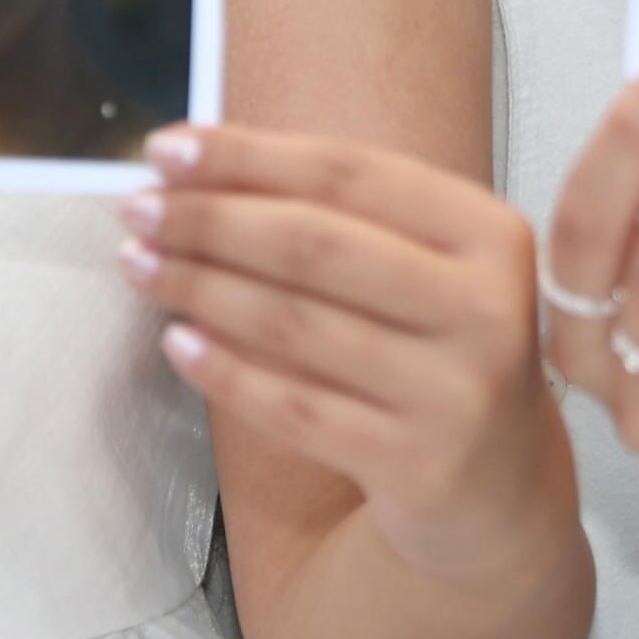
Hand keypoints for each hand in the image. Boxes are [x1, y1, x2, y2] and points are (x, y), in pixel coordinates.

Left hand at [118, 126, 572, 586]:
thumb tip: (198, 168)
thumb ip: (340, 215)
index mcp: (490, 234)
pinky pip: (294, 407)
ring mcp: (455, 392)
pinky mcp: (416, 464)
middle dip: (209, 221)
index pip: (349, 173)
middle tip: (138, 211)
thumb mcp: (427, 268)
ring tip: (140, 265)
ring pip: (294, 325)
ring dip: (200, 288)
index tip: (169, 150)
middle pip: (314, 245)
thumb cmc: (439, 353)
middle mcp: (485, 309)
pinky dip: (224, 371)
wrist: (499, 488)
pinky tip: (177, 342)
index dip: (248, 156)